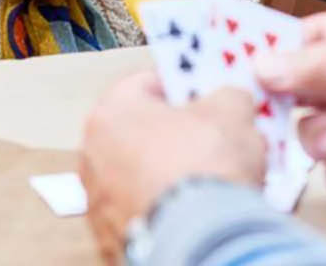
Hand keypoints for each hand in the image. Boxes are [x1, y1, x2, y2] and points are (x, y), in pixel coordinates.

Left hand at [79, 70, 264, 263]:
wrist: (201, 240)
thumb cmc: (203, 172)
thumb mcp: (232, 111)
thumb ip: (227, 96)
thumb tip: (231, 99)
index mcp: (111, 112)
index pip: (146, 83)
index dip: (183, 86)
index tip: (206, 96)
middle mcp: (93, 153)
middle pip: (142, 131)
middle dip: (180, 134)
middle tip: (215, 140)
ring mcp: (99, 198)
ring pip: (141, 173)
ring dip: (172, 172)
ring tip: (212, 180)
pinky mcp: (112, 234)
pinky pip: (144, 208)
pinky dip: (166, 206)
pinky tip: (198, 211)